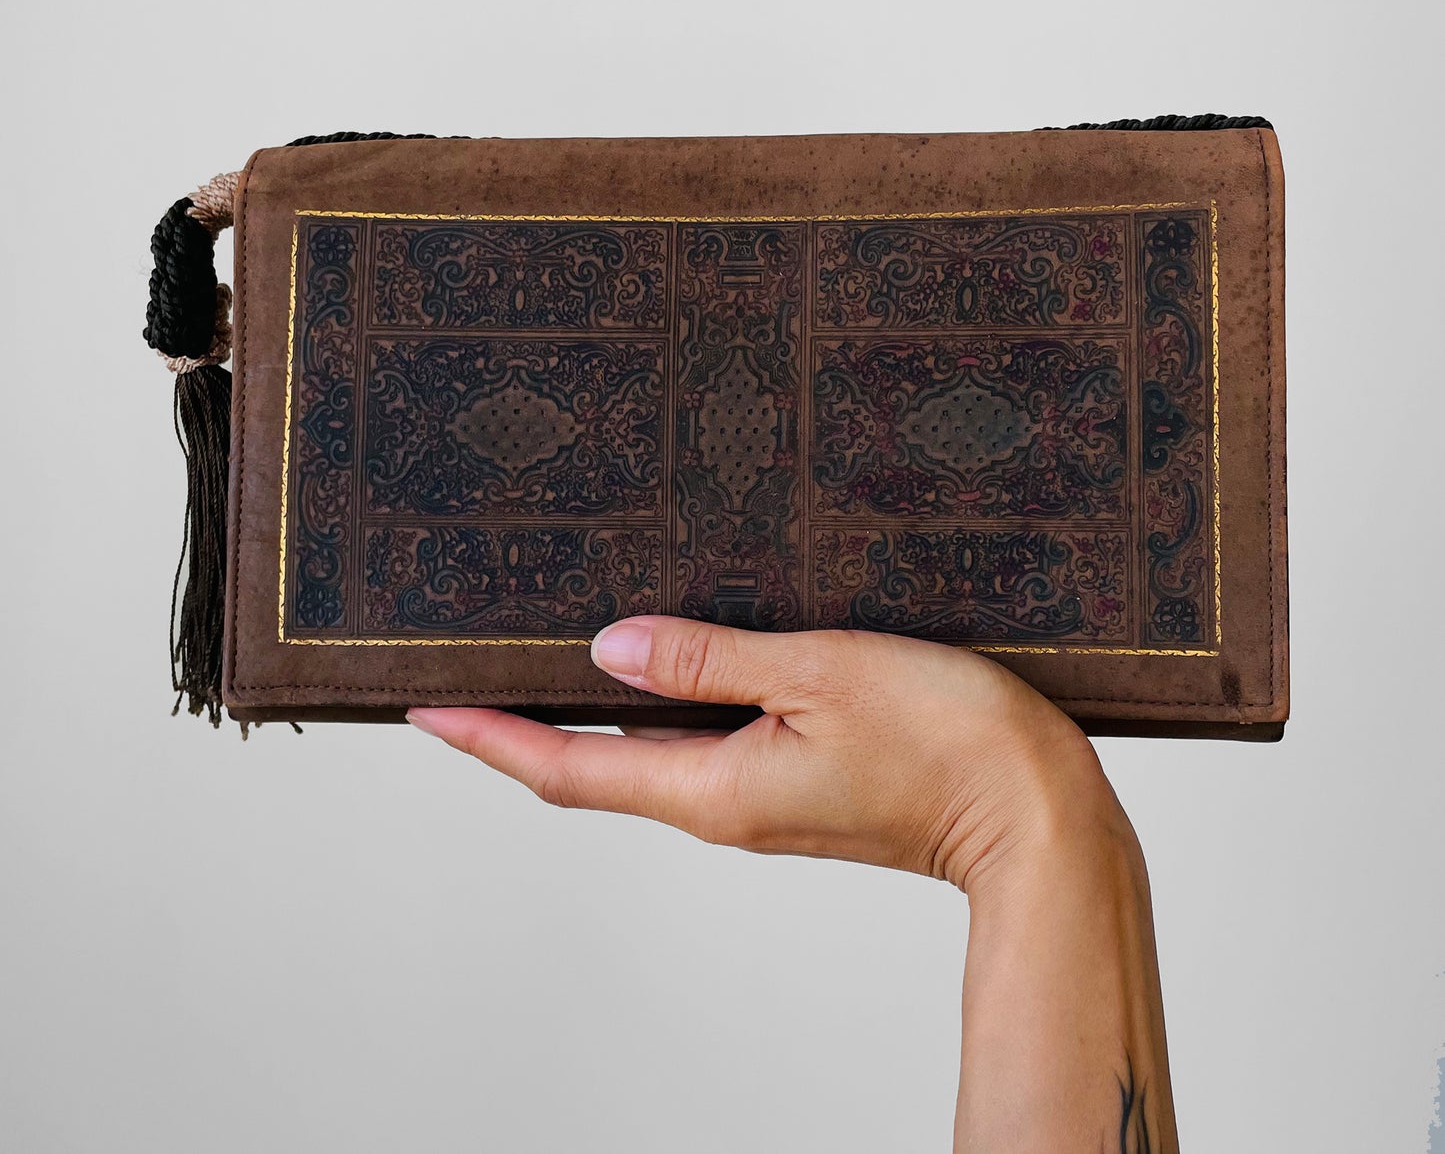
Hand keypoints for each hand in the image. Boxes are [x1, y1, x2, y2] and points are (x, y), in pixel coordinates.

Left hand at [406, 615, 1126, 893]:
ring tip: (539, 659)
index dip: (488, 739)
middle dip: (521, 725)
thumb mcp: (818, 675)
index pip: (567, 768)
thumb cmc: (945, 739)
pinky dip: (656, 708)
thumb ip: (709, 660)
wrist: (1038, 814)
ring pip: (645, 753)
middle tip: (466, 673)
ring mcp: (758, 796)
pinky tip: (657, 664)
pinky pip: (699, 744)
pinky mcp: (795, 779)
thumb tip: (608, 650)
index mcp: (713, 788)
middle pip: (592, 766)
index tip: (423, 709)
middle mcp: (722, 803)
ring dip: (585, 714)